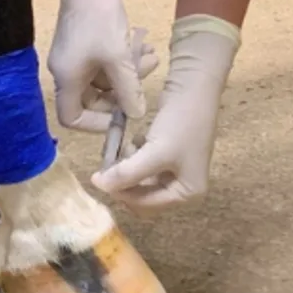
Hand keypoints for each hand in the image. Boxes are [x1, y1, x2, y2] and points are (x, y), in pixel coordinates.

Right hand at [32, 0, 150, 131]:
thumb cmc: (99, 16)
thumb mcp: (119, 56)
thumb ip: (129, 89)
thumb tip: (137, 114)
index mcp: (67, 79)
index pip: (73, 118)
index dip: (96, 124)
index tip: (122, 117)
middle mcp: (67, 72)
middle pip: (92, 99)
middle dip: (122, 93)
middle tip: (145, 82)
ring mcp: (75, 58)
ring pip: (104, 80)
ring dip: (129, 73)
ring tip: (152, 58)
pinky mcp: (84, 45)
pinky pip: (104, 63)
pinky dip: (124, 60)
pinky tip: (145, 47)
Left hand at [90, 15, 240, 214]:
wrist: (194, 86)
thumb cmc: (180, 123)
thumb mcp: (154, 152)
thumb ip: (127, 173)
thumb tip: (99, 186)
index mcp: (188, 193)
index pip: (146, 206)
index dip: (121, 193)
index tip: (98, 176)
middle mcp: (184, 188)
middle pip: (143, 197)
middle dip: (125, 182)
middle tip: (110, 162)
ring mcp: (177, 172)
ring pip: (140, 181)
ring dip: (128, 169)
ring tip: (126, 148)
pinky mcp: (169, 155)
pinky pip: (144, 166)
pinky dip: (135, 157)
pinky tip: (136, 141)